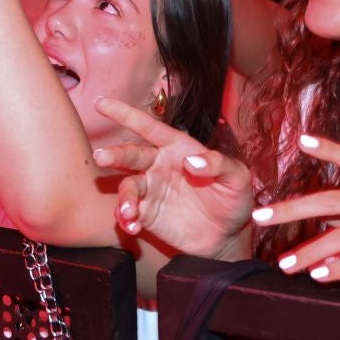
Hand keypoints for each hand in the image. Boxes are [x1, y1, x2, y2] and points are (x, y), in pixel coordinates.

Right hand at [92, 97, 255, 257]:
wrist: (227, 236)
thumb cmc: (233, 199)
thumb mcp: (237, 177)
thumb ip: (218, 164)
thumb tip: (191, 161)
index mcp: (177, 147)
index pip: (149, 127)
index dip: (126, 114)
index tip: (102, 103)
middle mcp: (159, 165)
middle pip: (131, 154)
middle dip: (115, 153)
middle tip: (102, 156)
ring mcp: (151, 190)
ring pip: (128, 187)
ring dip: (124, 198)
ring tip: (129, 212)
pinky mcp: (147, 215)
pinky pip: (129, 214)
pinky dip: (126, 219)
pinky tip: (133, 226)